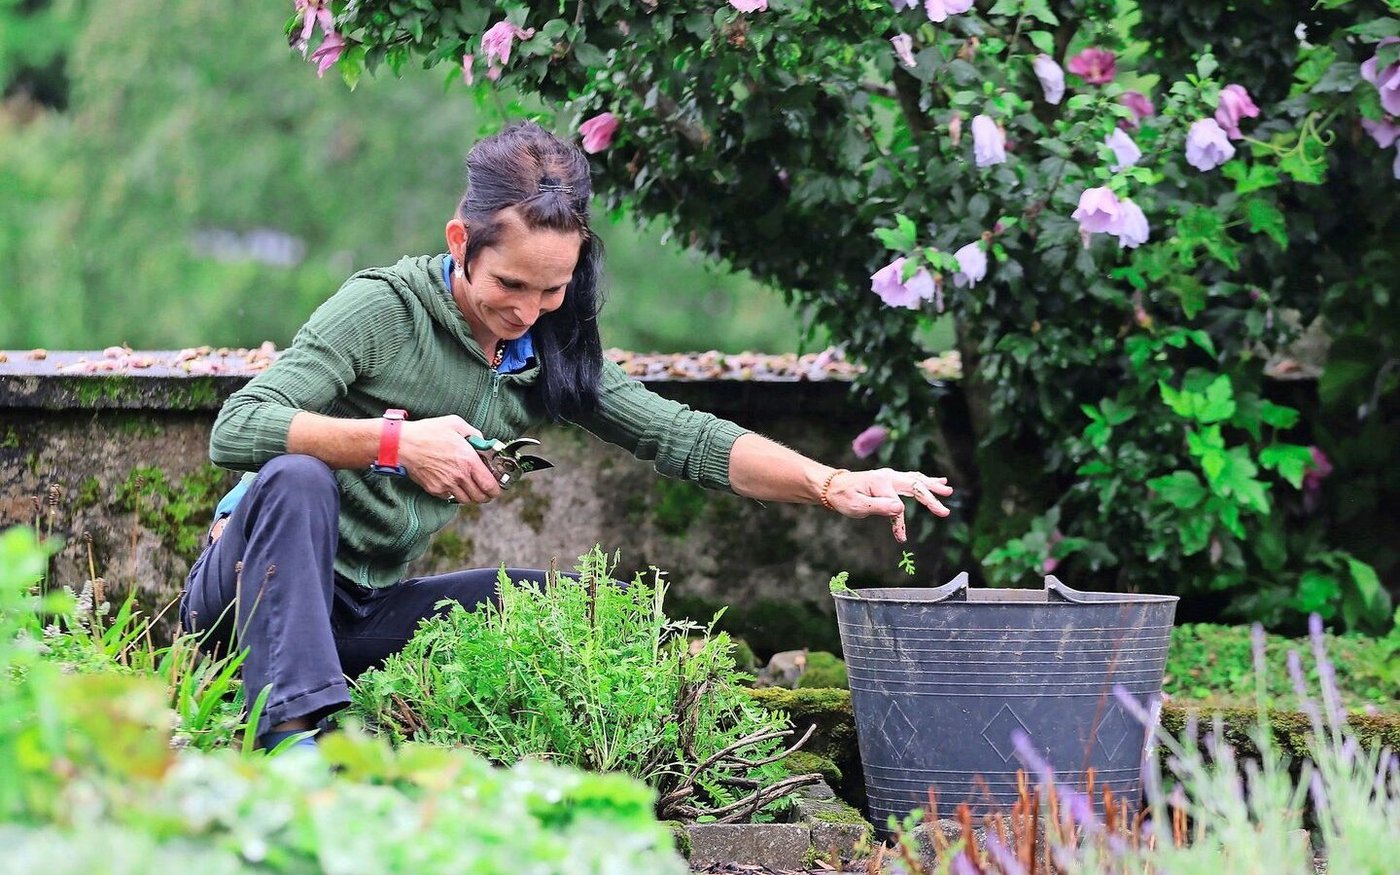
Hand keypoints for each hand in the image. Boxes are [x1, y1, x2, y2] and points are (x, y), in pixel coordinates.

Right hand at [397, 415, 501, 504]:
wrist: (403, 445)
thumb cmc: (428, 432)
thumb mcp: (455, 424)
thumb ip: (473, 433)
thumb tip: (482, 440)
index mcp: (469, 461)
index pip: (490, 485)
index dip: (496, 489)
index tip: (497, 488)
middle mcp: (460, 476)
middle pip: (480, 497)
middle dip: (486, 495)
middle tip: (486, 490)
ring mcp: (447, 485)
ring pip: (466, 500)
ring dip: (471, 496)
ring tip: (471, 488)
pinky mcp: (435, 489)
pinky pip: (450, 498)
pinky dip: (454, 494)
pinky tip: (453, 485)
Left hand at [824, 469, 952, 542]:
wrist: (833, 486)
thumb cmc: (843, 497)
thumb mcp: (857, 505)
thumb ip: (879, 507)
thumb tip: (900, 508)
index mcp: (881, 483)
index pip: (897, 505)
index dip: (899, 522)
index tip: (901, 538)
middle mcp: (889, 477)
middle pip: (915, 486)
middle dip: (931, 498)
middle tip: (945, 512)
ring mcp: (890, 477)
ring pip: (916, 480)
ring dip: (932, 486)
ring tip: (947, 489)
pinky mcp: (891, 480)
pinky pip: (912, 480)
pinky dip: (925, 482)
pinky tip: (937, 482)